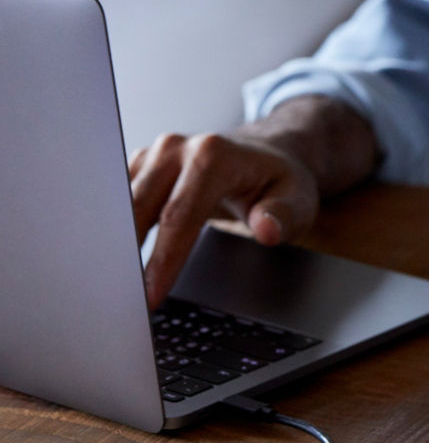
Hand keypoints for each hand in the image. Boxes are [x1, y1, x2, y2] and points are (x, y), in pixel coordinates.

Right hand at [129, 95, 381, 308]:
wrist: (268, 154)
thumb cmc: (280, 181)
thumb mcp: (297, 200)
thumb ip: (283, 216)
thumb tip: (267, 231)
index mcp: (212, 155)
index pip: (179, 216)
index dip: (162, 260)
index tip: (150, 298)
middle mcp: (177, 148)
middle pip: (138, 209)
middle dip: (125, 258)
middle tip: (117, 304)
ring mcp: (155, 154)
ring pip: (120, 205)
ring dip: (112, 247)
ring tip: (107, 290)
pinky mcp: (141, 165)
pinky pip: (116, 200)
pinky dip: (112, 232)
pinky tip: (112, 265)